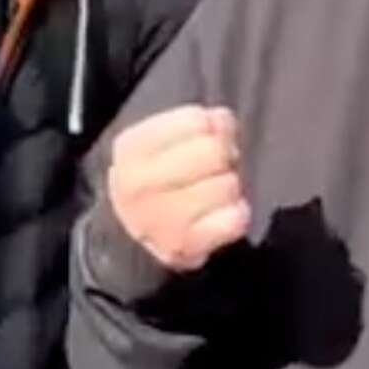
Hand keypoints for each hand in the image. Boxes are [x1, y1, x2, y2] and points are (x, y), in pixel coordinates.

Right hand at [106, 105, 250, 271]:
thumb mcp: (166, 139)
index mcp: (132, 149)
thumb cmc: (159, 176)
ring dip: (229, 188)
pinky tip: (220, 216)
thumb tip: (222, 123)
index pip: (196, 121)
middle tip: (212, 171)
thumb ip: (199, 122)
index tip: (202, 143)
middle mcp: (138, 185)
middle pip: (215, 152)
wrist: (135, 228)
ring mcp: (159, 219)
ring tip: (212, 194)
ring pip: (228, 185)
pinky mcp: (183, 247)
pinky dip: (236, 215)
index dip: (212, 128)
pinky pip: (235, 219)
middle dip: (222, 158)